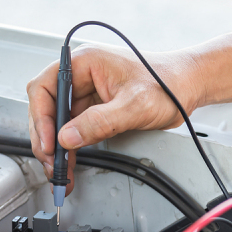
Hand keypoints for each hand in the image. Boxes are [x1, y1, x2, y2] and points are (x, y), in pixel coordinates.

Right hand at [26, 43, 203, 194]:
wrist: (189, 86)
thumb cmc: (169, 84)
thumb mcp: (134, 106)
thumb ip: (99, 122)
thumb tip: (68, 138)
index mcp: (85, 62)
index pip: (45, 88)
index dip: (42, 117)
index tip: (50, 142)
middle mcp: (81, 76)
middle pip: (46, 107)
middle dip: (46, 137)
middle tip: (53, 162)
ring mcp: (86, 92)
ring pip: (57, 121)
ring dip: (55, 147)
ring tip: (59, 169)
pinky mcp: (93, 108)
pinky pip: (72, 129)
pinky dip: (69, 148)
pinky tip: (70, 163)